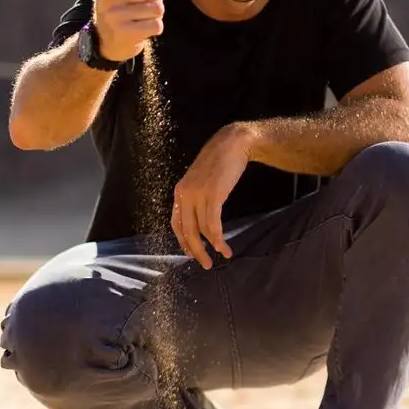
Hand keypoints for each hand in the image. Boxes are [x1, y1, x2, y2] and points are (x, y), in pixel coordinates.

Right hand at [92, 0, 163, 61]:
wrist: (105, 40)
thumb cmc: (119, 4)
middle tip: (145, 4)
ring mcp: (114, 16)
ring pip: (158, 8)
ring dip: (156, 14)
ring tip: (143, 16)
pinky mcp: (125, 34)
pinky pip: (156, 26)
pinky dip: (155, 27)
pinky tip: (143, 28)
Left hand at [171, 123, 256, 268]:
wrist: (232, 144)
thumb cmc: (219, 162)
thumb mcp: (201, 180)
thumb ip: (197, 197)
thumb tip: (200, 219)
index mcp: (180, 191)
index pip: (176, 223)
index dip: (183, 241)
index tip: (190, 254)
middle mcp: (185, 194)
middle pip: (187, 231)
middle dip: (196, 251)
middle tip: (206, 264)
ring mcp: (198, 194)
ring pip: (201, 230)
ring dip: (212, 246)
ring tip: (223, 255)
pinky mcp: (213, 195)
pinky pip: (213, 223)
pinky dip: (218, 238)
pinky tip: (224, 246)